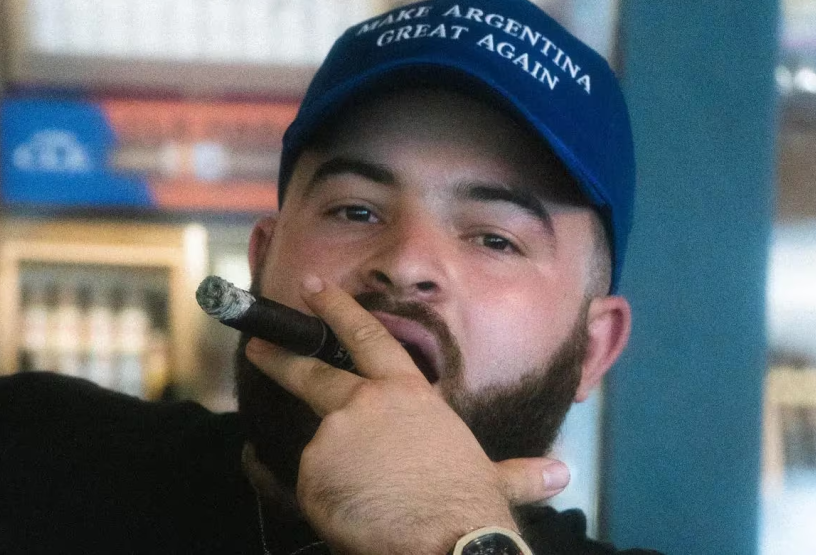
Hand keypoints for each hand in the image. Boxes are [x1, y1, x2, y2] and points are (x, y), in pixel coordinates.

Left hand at [245, 275, 569, 553]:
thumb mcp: (492, 479)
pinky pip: (295, 488)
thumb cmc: (471, 510)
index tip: (311, 287)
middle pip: (312, 372)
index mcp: (407, 396)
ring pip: (317, 452)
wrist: (446, 544)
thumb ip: (518, 472)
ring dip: (332, 473)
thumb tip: (558, 475)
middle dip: (280, 356)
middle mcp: (364, 406)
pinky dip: (311, 498)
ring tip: (363, 500)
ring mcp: (332, 439)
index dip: (337, 309)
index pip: (367, 338)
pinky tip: (332, 511)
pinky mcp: (310, 476)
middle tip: (257, 345)